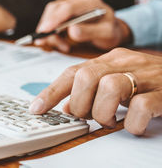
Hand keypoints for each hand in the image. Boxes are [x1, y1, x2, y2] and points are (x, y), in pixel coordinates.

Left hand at [29, 48, 161, 134]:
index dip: (52, 92)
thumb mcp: (117, 79)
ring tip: (110, 120)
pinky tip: (132, 124)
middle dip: (80, 102)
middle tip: (88, 116)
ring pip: (110, 87)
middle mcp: (125, 62)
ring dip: (103, 112)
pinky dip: (132, 122)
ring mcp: (145, 76)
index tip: (37, 109)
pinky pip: (141, 106)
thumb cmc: (148, 81)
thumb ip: (92, 89)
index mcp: (110, 59)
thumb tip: (66, 108)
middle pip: (86, 76)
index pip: (72, 71)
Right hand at [35, 0, 131, 51]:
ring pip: (49, 14)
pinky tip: (59, 43)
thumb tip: (71, 30)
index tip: (45, 31)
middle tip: (49, 44)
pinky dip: (49, 32)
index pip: (68, 8)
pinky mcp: (62, 10)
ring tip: (61, 46)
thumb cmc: (109, 32)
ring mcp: (69, 3)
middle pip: (55, 9)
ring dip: (48, 31)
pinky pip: (49, 19)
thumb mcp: (106, 35)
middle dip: (48, 27)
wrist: (110, 30)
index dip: (55, 19)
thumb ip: (90, 32)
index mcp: (91, 2)